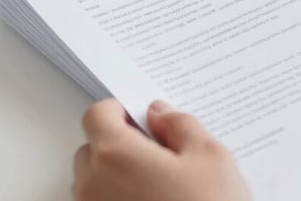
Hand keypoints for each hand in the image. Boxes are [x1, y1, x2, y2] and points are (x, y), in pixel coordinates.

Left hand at [73, 99, 250, 200]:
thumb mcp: (209, 154)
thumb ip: (179, 124)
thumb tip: (159, 112)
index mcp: (116, 154)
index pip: (98, 114)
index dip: (121, 110)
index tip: (145, 117)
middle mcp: (94, 185)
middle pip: (92, 149)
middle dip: (120, 143)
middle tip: (161, 151)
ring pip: (95, 182)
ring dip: (119, 175)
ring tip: (163, 184)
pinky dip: (121, 200)